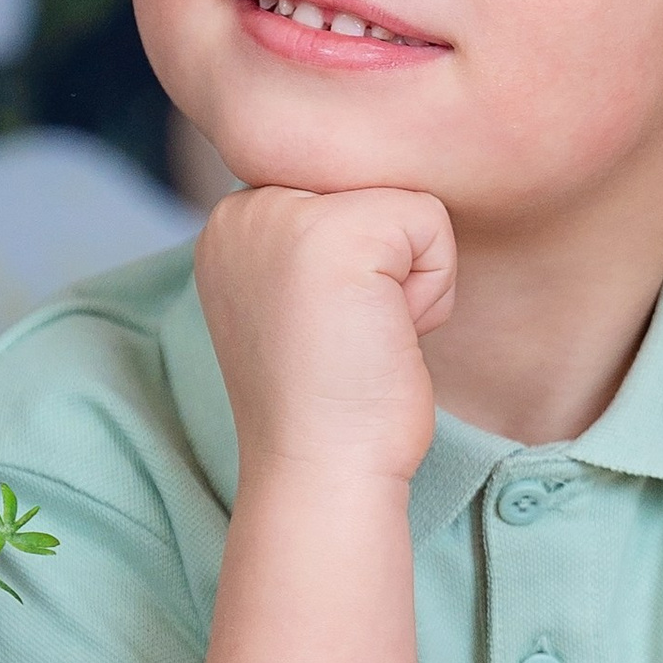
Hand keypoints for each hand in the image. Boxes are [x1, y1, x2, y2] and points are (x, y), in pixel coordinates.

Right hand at [195, 184, 454, 487]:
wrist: (321, 474)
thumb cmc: (329, 406)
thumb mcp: (304, 302)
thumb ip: (318, 243)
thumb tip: (381, 214)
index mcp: (231, 226)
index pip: (342, 192)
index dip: (363, 266)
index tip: (328, 333)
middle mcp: (244, 208)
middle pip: (374, 188)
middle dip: (388, 267)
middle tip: (349, 336)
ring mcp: (284, 215)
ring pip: (405, 203)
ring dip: (411, 279)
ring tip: (365, 336)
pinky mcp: (338, 232)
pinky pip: (431, 222)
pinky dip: (431, 288)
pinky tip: (386, 336)